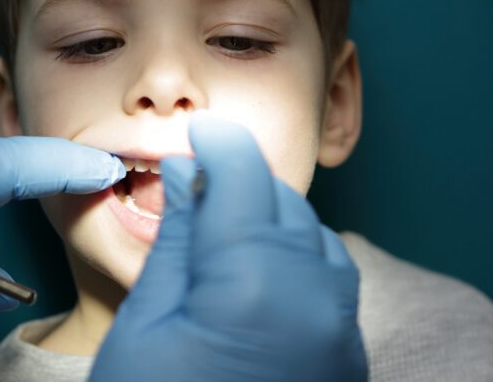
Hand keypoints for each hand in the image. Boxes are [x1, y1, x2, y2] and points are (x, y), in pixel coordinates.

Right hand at [91, 113, 366, 381]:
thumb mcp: (146, 327)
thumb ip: (179, 243)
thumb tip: (189, 179)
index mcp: (254, 282)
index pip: (243, 174)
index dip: (218, 142)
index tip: (198, 133)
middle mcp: (314, 299)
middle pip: (283, 200)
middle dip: (242, 179)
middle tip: (196, 182)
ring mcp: (339, 335)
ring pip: (316, 237)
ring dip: (273, 216)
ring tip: (223, 225)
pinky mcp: (346, 363)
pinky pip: (332, 282)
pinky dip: (299, 257)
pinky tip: (260, 270)